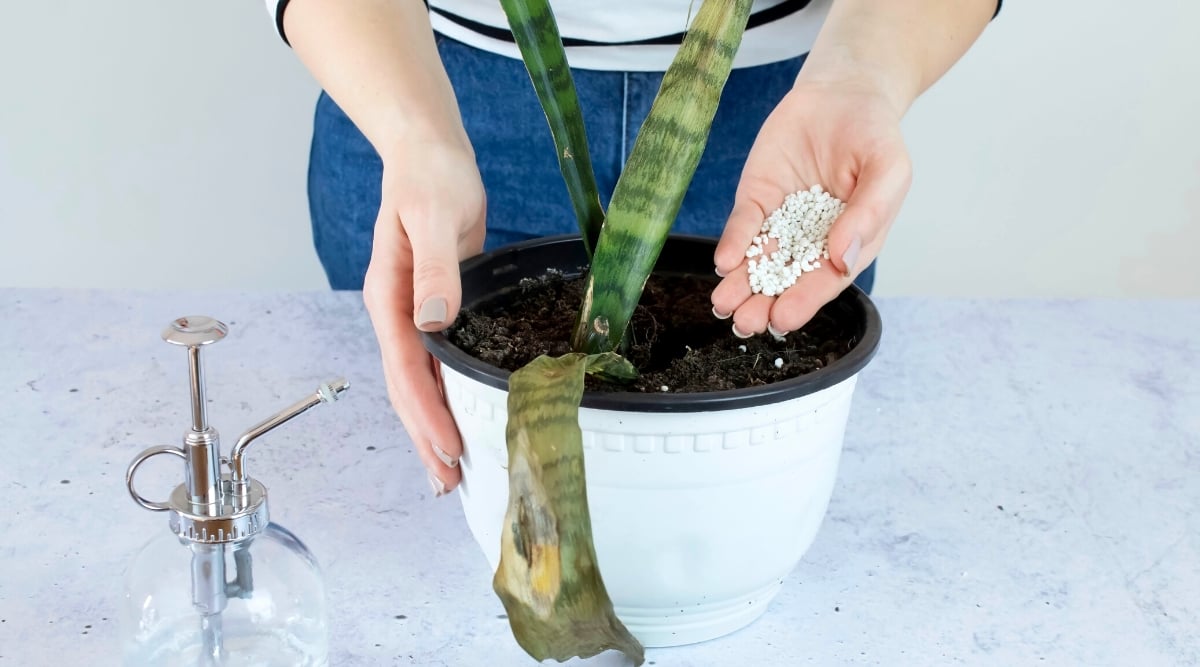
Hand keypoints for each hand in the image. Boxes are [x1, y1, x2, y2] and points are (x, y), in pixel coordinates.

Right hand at [362, 139, 485, 496]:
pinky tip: (461, 414)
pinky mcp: (438, 307)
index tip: (448, 447)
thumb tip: (433, 320)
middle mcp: (399, 313)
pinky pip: (439, 362)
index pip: (406, 369)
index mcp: (390, 299)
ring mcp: (416, 313)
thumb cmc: (430, 177)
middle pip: (407, 389)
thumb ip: (437, 270)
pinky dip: (448, 393)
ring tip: (451, 468)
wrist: (430, 154)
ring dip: (434, 424)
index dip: (426, 412)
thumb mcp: (436, 217)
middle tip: (447, 482)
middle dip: (425, 437)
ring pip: (421, 382)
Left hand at [711, 76, 912, 335]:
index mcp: (852, 244)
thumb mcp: (889, 170)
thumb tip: (841, 259)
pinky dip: (734, 244)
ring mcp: (783, 222)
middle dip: (765, 303)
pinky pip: (744, 226)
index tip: (784, 317)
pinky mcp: (757, 199)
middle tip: (745, 323)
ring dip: (742, 285)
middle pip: (787, 280)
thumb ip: (869, 213)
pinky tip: (724, 262)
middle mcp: (814, 241)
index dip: (805, 300)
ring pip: (760, 261)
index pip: (826, 280)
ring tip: (724, 304)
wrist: (843, 92)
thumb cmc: (874, 136)